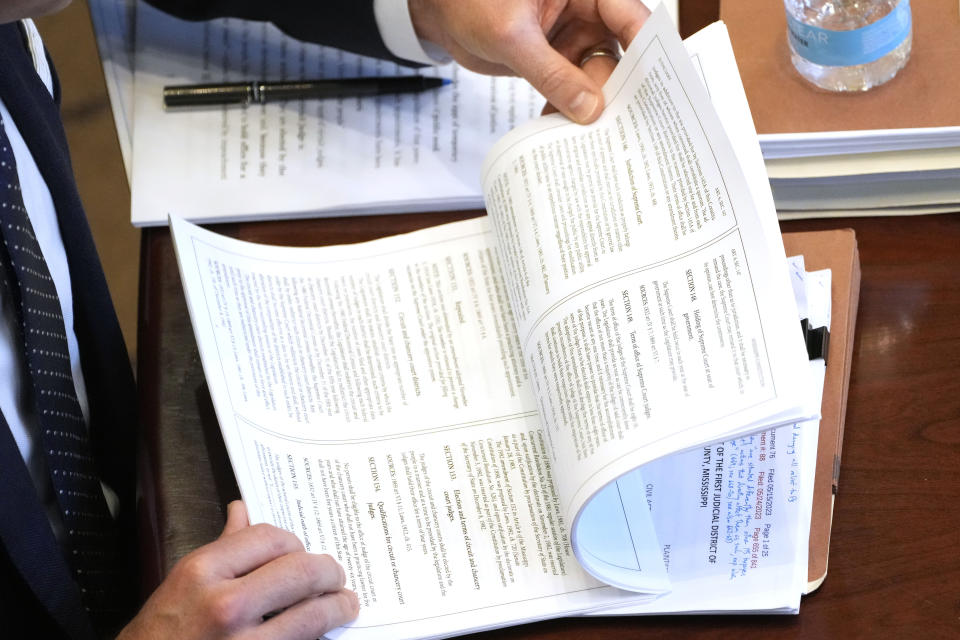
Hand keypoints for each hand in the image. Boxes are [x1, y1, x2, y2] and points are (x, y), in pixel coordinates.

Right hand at [118, 501, 358, 639]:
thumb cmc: (161, 632)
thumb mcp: (183, 582)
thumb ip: (222, 548)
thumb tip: (243, 510)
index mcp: (203, 571)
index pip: (271, 538)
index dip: (295, 542)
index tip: (303, 551)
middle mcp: (225, 605)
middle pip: (301, 571)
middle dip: (329, 572)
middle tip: (337, 577)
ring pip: (313, 615)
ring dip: (338, 607)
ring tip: (346, 604)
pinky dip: (318, 636)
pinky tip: (324, 632)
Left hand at [408, 0, 650, 123]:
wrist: (441, 15)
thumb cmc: (470, 2)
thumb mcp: (511, 37)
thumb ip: (550, 73)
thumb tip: (587, 108)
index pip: (631, 17)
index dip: (648, 52)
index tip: (656, 89)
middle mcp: (587, 12)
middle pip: (621, 54)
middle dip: (618, 90)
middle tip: (622, 127)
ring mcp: (574, 38)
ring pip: (597, 78)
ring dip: (590, 108)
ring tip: (586, 138)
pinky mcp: (559, 62)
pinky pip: (573, 90)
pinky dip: (567, 111)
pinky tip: (559, 132)